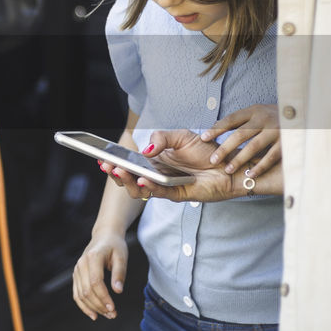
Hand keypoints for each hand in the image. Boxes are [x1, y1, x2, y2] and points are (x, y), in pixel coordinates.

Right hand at [72, 230, 127, 319]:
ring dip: (93, 308)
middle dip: (99, 305)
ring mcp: (77, 270)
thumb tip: (118, 291)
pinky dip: (83, 306)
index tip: (113, 308)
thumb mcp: (122, 256)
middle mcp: (81, 264)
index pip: (95, 282)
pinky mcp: (76, 275)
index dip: (103, 297)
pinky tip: (93, 314)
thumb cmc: (115, 246)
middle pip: (87, 291)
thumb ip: (120, 273)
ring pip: (81, 294)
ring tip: (107, 315)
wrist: (104, 236)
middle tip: (113, 314)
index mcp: (93, 258)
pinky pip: (76, 294)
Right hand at [101, 129, 237, 203]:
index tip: (102, 158)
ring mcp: (164, 186)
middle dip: (116, 173)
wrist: (229, 164)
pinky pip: (158, 193)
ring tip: (123, 171)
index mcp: (153, 160)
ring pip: (139, 189)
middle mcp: (156, 174)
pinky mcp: (176, 195)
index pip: (129, 163)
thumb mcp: (181, 136)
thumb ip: (161, 138)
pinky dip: (149, 187)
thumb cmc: (206, 149)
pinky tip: (144, 179)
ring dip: (128, 182)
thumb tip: (144, 150)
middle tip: (108, 166)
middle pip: (129, 179)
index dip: (114, 162)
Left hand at [200, 104, 281, 176]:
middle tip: (212, 160)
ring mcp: (276, 131)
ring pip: (253, 147)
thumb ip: (239, 121)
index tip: (202, 139)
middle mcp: (264, 119)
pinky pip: (270, 157)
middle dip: (224, 148)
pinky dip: (259, 167)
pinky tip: (249, 174)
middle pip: (240, 134)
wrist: (303, 117)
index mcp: (254, 111)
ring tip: (227, 169)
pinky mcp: (286, 143)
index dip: (216, 129)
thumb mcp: (257, 113)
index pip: (231, 120)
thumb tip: (213, 129)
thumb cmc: (273, 118)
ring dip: (239, 159)